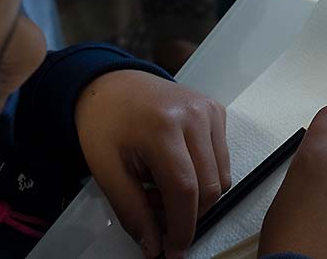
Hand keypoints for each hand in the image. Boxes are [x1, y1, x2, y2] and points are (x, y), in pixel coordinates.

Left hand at [75, 71, 229, 258]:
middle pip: (210, 187)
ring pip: (222, 176)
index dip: (182, 227)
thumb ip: (131, 211)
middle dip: (188, 215)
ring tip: (161, 189)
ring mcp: (210, 110)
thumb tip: (154, 247)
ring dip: (197, 197)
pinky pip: (221, 158)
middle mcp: (195, 115)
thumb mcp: (106, 170)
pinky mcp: (217, 111)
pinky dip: (203, 176)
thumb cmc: (105, 124)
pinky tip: (175, 169)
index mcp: (162, 127)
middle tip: (157, 215)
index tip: (173, 251)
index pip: (185, 189)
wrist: (112, 84)